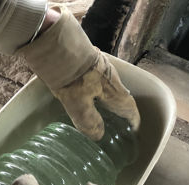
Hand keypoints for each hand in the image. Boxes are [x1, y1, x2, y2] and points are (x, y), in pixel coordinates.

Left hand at [18, 6, 139, 140]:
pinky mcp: (86, 65)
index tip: (132, 133)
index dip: (132, 122)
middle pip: (120, 100)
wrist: (56, 46)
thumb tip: (98, 136)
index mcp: (113, 89)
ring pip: (108, 91)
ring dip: (107, 105)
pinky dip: (95, 96)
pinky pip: (96, 85)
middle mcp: (110, 79)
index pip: (129, 109)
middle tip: (115, 129)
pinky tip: (84, 101)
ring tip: (100, 118)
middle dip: (120, 115)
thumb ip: (89, 121)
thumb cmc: (70, 76)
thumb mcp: (78, 103)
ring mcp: (99, 70)